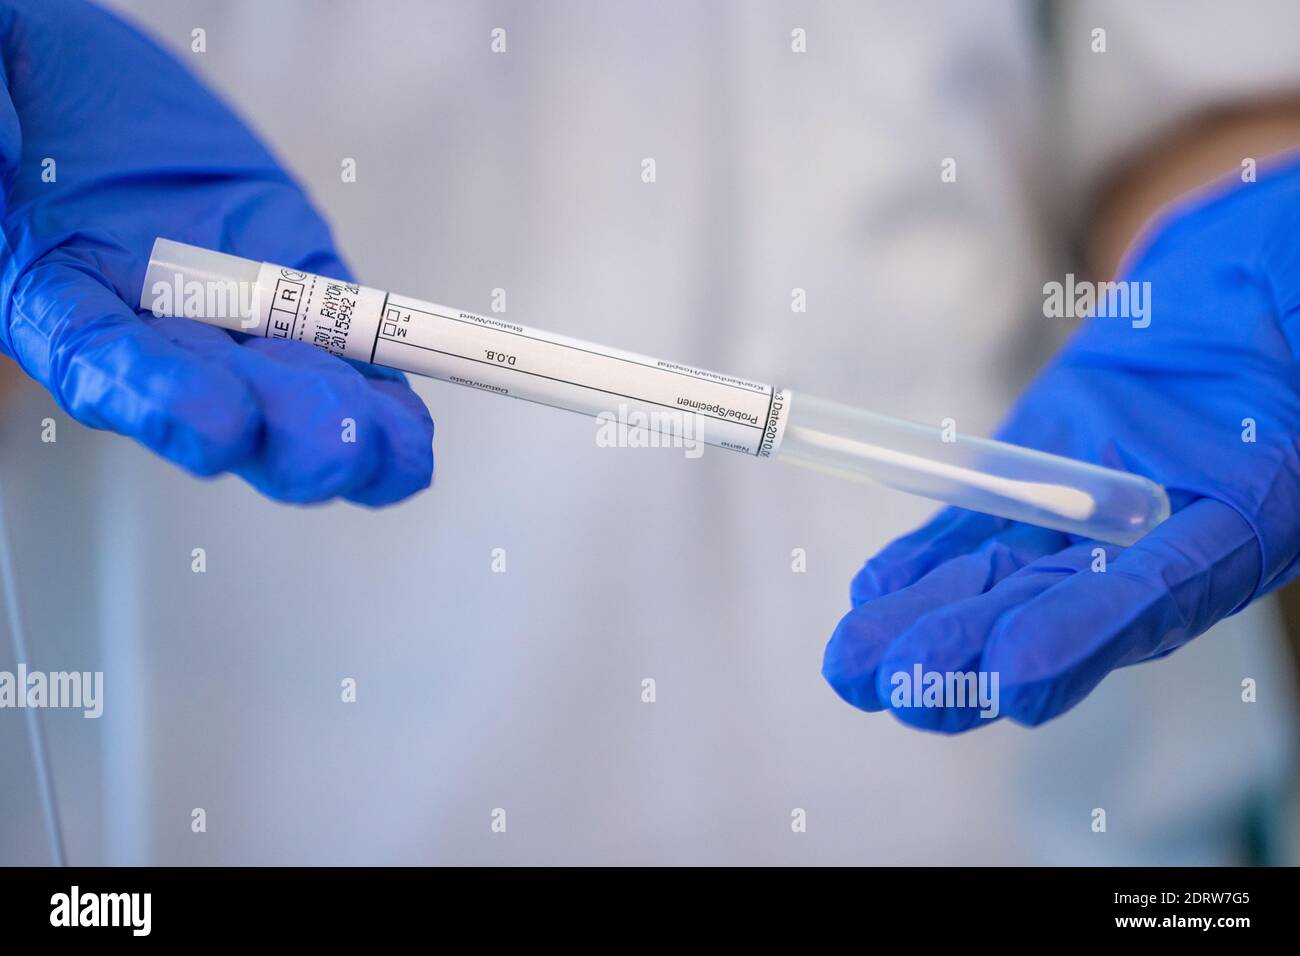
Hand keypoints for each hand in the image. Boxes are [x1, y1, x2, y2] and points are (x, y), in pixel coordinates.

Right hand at [0, 0, 431, 504]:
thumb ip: (1, 130)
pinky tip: (408, 431)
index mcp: (58, 296)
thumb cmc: (36, 97)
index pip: (104, 360)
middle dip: (280, 432)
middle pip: (219, 405)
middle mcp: (151, 329)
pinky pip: (346, 353)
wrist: (92, 88)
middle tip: (333, 447)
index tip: (217, 422)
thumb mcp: (1, 95)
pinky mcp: (303, 292)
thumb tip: (9, 146)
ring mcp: (235, 318)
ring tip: (387, 442)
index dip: (160, 398)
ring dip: (343, 426)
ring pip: (291, 395)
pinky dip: (381, 396)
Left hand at [822, 156, 1299, 731]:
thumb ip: (1277, 371)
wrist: (1235, 294)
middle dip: (975, 652)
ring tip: (854, 666)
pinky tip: (871, 594)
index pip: (1158, 595)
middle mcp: (1156, 546)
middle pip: (1056, 613)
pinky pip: (971, 534)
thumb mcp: (1297, 311)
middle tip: (905, 688)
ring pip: (1000, 584)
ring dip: (925, 625)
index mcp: (1246, 519)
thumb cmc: (1285, 294)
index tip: (1014, 678)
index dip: (1084, 636)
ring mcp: (1084, 522)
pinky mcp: (1029, 488)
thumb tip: (1264, 391)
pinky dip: (920, 565)